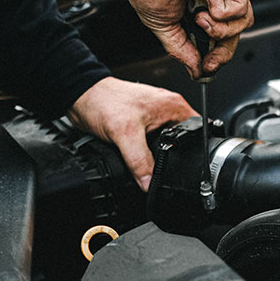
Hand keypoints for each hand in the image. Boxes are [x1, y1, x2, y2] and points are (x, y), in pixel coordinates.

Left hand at [68, 77, 195, 190]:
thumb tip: (150, 183)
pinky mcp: (143, 125)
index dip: (196, 152)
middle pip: (184, 142)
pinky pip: (153, 144)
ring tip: (149, 161)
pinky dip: (148, 153)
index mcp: (174, 107)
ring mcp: (156, 118)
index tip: (188, 167)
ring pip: (167, 144)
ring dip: (160, 155)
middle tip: (163, 167)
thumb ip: (140, 161)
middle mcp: (168, 111)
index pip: (198, 132)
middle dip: (176, 157)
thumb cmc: (104, 101)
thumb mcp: (125, 134)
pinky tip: (140, 157)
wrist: (81, 97)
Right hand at [123, 0, 253, 78]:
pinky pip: (239, 9)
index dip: (215, 56)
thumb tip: (196, 71)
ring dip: (219, 30)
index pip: (218, 37)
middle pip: (234, 34)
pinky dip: (221, 11)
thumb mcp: (164, 27)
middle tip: (209, 63)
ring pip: (241, 23)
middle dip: (221, 53)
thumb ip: (182, 50)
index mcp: (198, 7)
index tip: (206, 69)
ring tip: (199, 18)